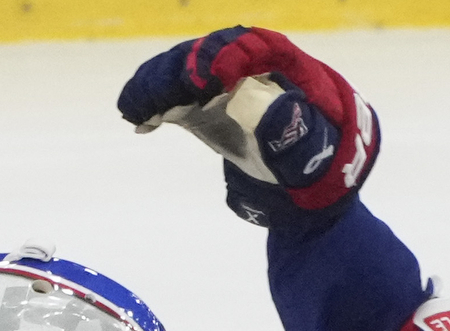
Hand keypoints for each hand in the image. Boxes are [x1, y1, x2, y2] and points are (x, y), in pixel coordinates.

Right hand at [118, 27, 378, 228]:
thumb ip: (296, 128)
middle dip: (183, 70)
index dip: (233, 56)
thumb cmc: (313, 151)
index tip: (214, 80)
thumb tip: (275, 109)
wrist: (299, 164)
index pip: (256, 46)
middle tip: (163, 96)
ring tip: (134, 109)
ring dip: (156, 86)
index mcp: (282, 63)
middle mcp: (244, 61)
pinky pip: (171, 93)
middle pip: (209, 53)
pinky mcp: (196, 99)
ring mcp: (216, 78)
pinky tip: (137, 121)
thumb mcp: (315, 145)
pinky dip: (152, 103)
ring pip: (182, 69)